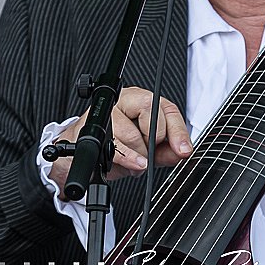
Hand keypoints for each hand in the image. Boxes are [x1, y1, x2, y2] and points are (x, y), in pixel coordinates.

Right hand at [47, 86, 191, 197]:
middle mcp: (124, 99)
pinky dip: (127, 159)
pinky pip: (114, 145)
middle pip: (151, 112)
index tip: (184, 150)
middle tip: (146, 153)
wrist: (80, 154)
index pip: (167, 109)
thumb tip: (182, 151)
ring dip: (137, 155)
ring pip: (131, 132)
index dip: (178, 131)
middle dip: (152, 141)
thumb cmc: (116, 147)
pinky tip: (132, 164)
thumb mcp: (147, 150)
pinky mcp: (90, 127)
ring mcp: (106, 111)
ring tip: (134, 161)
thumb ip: (166, 151)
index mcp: (142, 100)